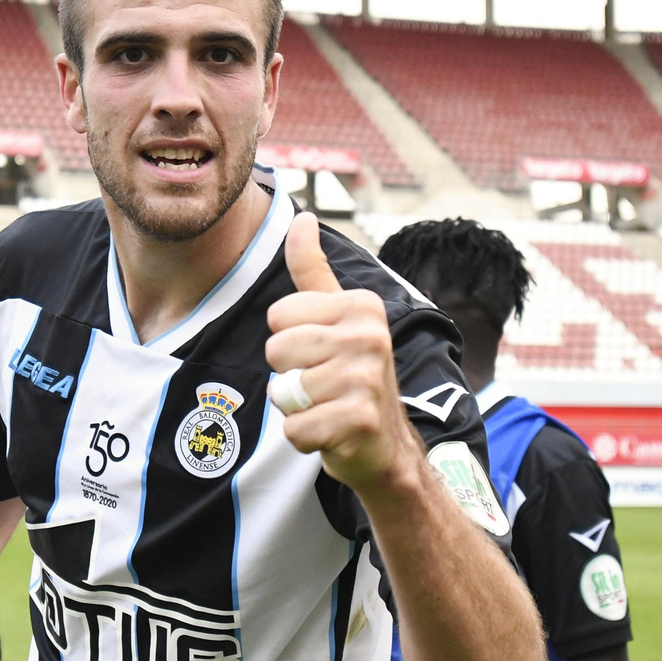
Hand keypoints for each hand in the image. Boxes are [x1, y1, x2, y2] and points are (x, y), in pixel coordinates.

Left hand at [265, 212, 417, 493]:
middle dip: (288, 375)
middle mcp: (369, 335)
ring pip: (283, 391)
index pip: (277, 316)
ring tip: (327, 406)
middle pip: (276, 350)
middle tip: (322, 383)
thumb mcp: (337, 317)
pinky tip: (331, 432)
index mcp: (361, 305)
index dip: (288, 340)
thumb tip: (303, 216)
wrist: (385, 444)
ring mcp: (366, 378)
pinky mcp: (359, 419)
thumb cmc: (352, 375)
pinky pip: (296, 428)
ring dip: (297, 407)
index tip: (320, 352)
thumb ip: (313, 270)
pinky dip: (305, 437)